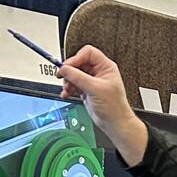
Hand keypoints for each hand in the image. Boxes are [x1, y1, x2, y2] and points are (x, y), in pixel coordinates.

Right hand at [56, 45, 147, 165]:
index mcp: (106, 67)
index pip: (88, 53)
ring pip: (73, 74)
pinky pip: (73, 84)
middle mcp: (98, 72)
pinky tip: (67, 93)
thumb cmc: (114, 108)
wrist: (115, 123)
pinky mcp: (86, 90)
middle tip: (62, 77)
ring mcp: (91, 81)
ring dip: (68, 81)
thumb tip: (64, 69)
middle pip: (78, 63)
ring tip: (68, 89)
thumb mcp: (95, 89)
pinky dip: (68, 89)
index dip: (76, 58)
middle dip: (69, 71)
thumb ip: (78, 77)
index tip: (67, 66)